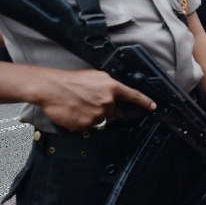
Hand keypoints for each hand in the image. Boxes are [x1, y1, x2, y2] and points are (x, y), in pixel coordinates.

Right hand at [37, 69, 155, 130]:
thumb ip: (107, 87)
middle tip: (86, 101)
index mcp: (111, 87)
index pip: (133, 95)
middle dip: (101, 108)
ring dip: (91, 116)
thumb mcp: (94, 77)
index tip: (153, 107)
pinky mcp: (87, 124)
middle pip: (111, 111)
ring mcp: (98, 113)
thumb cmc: (70, 81)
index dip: (144, 102)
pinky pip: (87, 127)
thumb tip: (111, 96)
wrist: (52, 87)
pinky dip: (81, 122)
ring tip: (78, 106)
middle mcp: (107, 101)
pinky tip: (73, 113)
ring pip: (99, 119)